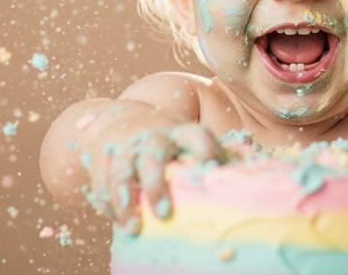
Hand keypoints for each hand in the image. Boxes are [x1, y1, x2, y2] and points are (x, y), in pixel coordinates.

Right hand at [83, 122, 220, 234]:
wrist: (121, 118)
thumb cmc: (167, 139)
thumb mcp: (189, 139)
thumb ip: (214, 156)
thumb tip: (246, 173)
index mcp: (179, 132)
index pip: (195, 135)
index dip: (204, 147)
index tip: (210, 163)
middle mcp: (151, 136)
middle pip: (152, 156)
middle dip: (156, 185)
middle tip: (165, 213)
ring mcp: (124, 146)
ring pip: (121, 172)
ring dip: (125, 202)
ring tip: (134, 229)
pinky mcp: (101, 156)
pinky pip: (100, 182)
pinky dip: (108, 204)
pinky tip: (118, 220)